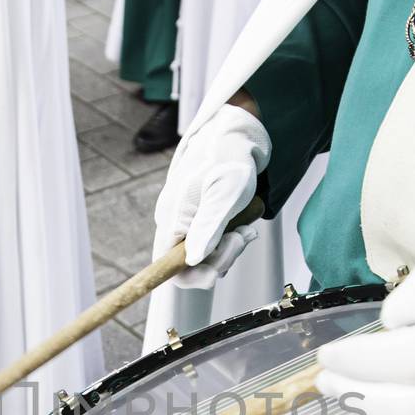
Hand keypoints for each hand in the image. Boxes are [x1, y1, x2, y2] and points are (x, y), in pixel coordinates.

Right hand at [152, 103, 269, 287]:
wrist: (235, 137)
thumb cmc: (229, 161)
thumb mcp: (224, 196)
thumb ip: (207, 228)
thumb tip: (192, 262)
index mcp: (172, 218)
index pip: (166, 267)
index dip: (190, 277)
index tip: (215, 273)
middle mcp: (174, 222)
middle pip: (190, 264)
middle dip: (220, 259)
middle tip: (243, 238)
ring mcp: (186, 220)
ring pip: (205, 255)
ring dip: (230, 249)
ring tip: (248, 230)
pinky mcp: (198, 218)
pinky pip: (212, 242)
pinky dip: (231, 240)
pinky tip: (245, 226)